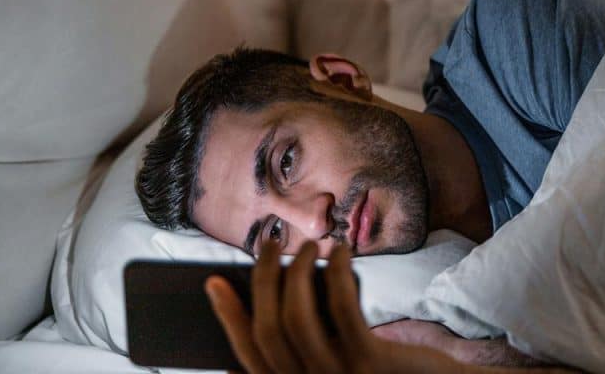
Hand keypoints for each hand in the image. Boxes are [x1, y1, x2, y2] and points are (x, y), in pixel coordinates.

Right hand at [205, 240, 463, 373]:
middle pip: (268, 329)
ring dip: (297, 271)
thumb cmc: (389, 372)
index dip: (228, 316)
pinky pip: (341, 308)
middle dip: (262, 279)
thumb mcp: (342, 362)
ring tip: (307, 245)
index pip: (249, 353)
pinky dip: (336, 272)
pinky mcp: (369, 361)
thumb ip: (309, 345)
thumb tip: (276, 294)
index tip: (215, 281)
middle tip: (269, 243)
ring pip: (296, 317)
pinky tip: (341, 252)